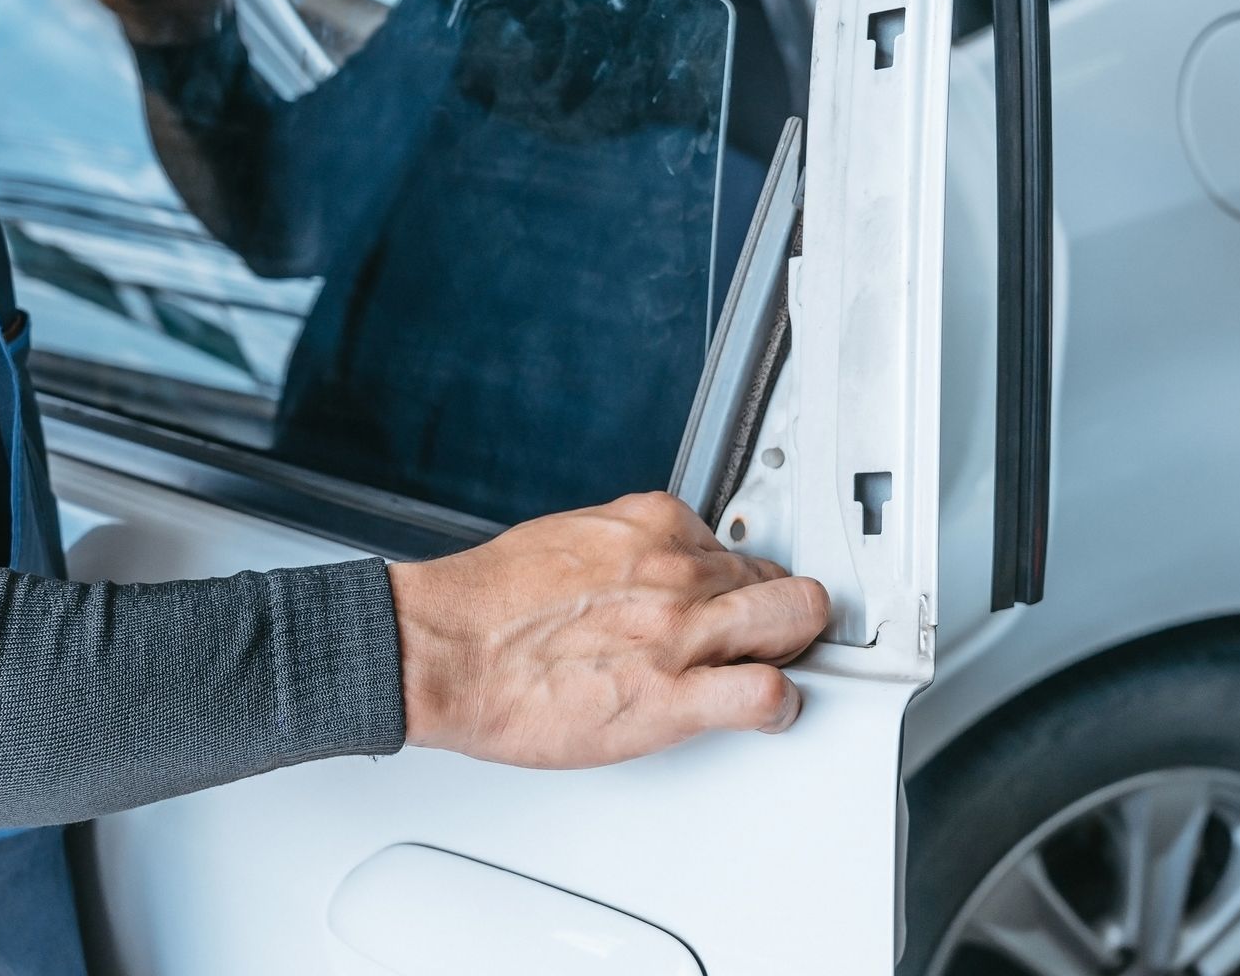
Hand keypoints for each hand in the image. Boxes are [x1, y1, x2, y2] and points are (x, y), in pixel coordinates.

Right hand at [389, 492, 830, 768]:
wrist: (446, 648)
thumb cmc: (488, 603)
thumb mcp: (568, 539)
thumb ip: (623, 548)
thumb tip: (645, 564)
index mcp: (650, 526)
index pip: (732, 545)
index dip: (735, 580)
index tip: (730, 597)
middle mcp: (675, 571)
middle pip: (777, 582)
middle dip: (779, 609)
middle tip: (767, 635)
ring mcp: (680, 632)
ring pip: (792, 621)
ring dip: (791, 648)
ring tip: (772, 668)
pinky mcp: (672, 695)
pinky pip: (767, 694)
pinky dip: (780, 707)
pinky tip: (765, 713)